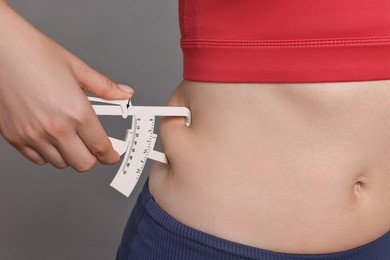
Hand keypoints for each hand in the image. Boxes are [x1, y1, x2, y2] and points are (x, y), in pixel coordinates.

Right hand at [0, 4, 133, 171]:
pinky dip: (47, 153)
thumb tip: (124, 93)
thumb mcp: (77, 68)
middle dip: (92, 157)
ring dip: (69, 155)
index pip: (101, 148)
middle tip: (92, 147)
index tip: (112, 155)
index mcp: (76, 112)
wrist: (0, 48)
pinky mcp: (15, 138)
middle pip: (83, 164)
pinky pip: (37, 159)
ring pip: (61, 163)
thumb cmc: (34, 54)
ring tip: (69, 136)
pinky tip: (50, 137)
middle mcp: (55, 128)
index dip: (111, 155)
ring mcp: (33, 135)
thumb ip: (105, 87)